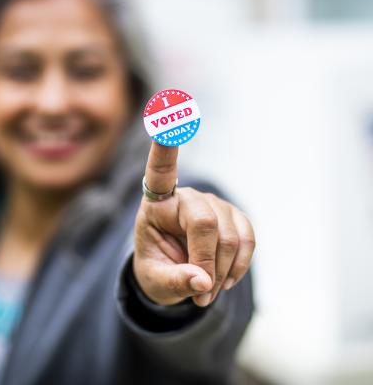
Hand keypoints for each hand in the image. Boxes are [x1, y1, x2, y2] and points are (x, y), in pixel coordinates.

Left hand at [133, 142, 254, 306]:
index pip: (160, 170)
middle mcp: (186, 197)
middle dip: (206, 263)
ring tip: (208, 290)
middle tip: (201, 293)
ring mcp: (213, 204)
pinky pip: (248, 238)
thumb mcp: (154, 281)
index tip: (169, 111)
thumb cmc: (157, 269)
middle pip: (204, 223)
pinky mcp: (234, 216)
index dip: (166, 143)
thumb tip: (204, 283)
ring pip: (229, 236)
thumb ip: (174, 282)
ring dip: (223, 271)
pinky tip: (227, 278)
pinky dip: (241, 264)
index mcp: (157, 204)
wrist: (175, 273)